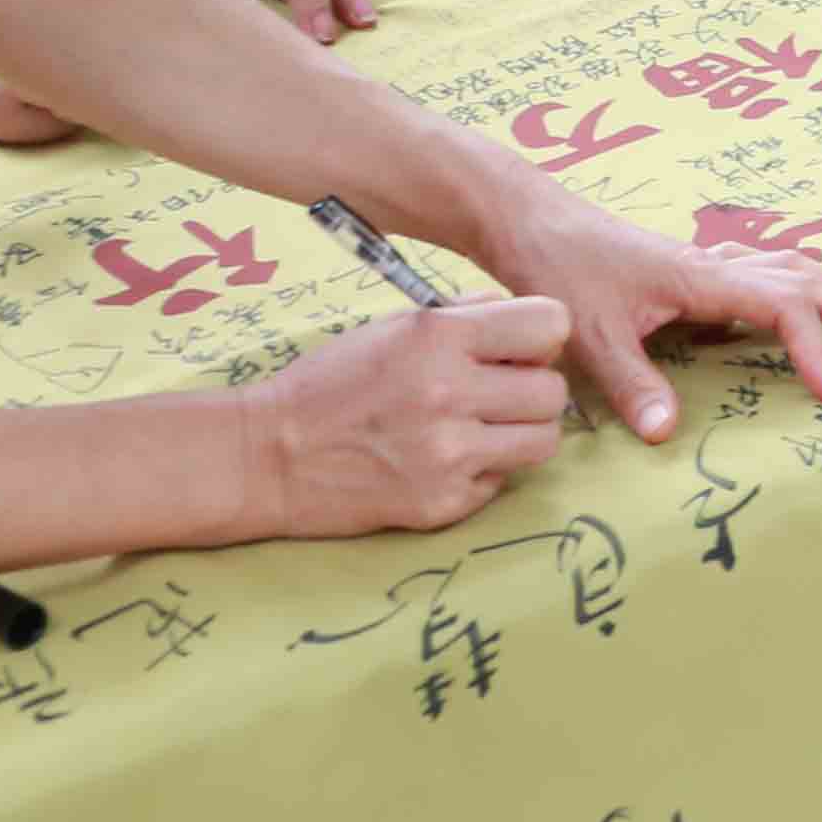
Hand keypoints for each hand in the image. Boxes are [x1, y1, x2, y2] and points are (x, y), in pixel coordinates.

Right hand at [240, 296, 574, 536]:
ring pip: (543, 441)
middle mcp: (449, 394)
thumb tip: (527, 321)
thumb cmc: (332, 382)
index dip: (541, 337)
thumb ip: (465, 316)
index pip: (551, 324)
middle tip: (500, 394)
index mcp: (439, 338)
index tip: (520, 349)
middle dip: (533, 389)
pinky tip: (445, 462)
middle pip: (553, 391)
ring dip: (521, 434)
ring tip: (483, 428)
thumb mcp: (395, 326)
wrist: (268, 456)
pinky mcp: (441, 505)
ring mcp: (447, 456)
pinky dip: (484, 473)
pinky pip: (501, 483)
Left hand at [464, 189, 821, 432]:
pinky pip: (768, 267)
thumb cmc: (559, 270)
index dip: (817, 351)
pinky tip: (807, 293)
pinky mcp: (692, 266)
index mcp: (702, 278)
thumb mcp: (588, 336)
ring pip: (793, 267)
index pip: (783, 309)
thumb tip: (670, 435)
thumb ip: (633, 384)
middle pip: (807, 280)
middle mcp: (716, 263)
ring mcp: (706, 260)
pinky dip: (803, 280)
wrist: (530, 220)